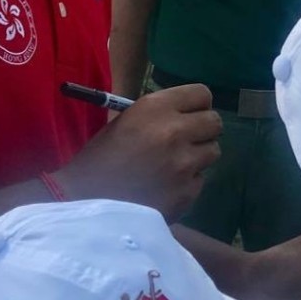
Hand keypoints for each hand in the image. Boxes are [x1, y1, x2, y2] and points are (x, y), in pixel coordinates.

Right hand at [54, 84, 221, 221]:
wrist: (85, 206)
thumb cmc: (99, 161)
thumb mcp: (124, 122)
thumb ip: (158, 115)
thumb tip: (186, 114)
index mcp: (155, 107)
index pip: (202, 94)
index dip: (198, 105)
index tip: (190, 114)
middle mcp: (175, 130)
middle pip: (215, 122)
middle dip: (203, 131)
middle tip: (187, 141)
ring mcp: (184, 163)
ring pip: (213, 151)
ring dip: (198, 157)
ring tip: (174, 166)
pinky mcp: (188, 192)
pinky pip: (201, 180)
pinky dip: (188, 183)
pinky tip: (166, 188)